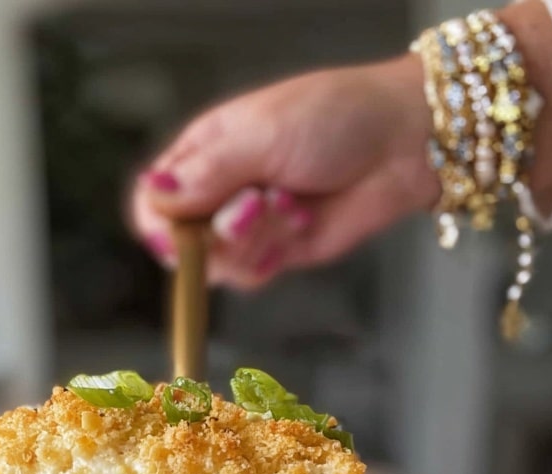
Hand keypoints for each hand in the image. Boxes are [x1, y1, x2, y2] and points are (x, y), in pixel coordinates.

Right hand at [130, 54, 437, 288]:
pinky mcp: (278, 253)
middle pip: (181, 242)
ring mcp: (248, 227)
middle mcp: (219, 193)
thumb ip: (203, 174)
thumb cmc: (331, 118)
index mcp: (203, 153)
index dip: (158, 226)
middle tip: (253, 205)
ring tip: (288, 204)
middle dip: (216, 232)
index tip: (177, 235)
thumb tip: (152, 196)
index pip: (154, 202)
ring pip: (218, 265)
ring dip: (253, 240)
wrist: (398, 144)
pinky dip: (273, 254)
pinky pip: (251, 276)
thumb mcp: (258, 135)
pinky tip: (300, 223)